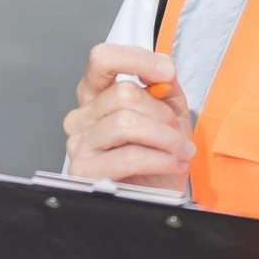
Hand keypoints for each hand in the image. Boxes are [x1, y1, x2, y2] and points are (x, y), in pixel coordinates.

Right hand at [62, 44, 191, 191]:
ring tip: (179, 151)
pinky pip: (127, 156)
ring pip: (126, 123)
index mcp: (97, 96)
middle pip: (123, 93)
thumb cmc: (159, 158)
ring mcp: (79, 144)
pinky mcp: (83, 171)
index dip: (136, 59)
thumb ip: (164, 86)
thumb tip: (162, 68)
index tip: (166, 72)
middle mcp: (82, 117)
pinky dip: (158, 159)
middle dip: (162, 113)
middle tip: (178, 134)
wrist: (157, 198)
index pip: (102, 59)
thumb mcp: (169, 114)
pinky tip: (171, 164)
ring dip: (165, 138)